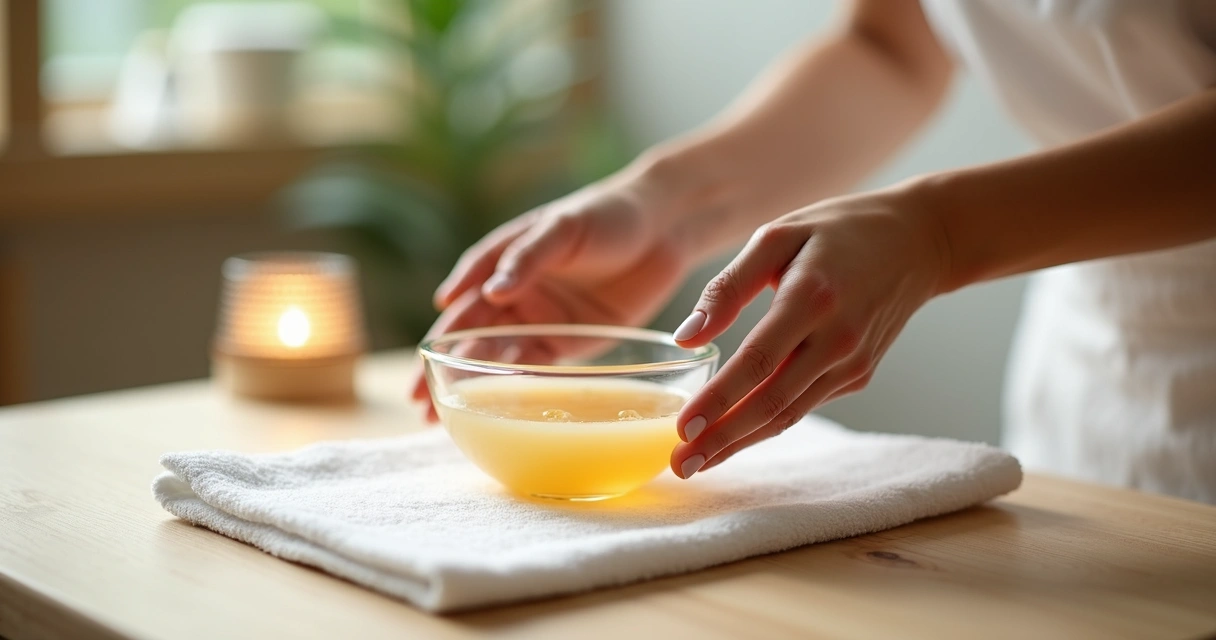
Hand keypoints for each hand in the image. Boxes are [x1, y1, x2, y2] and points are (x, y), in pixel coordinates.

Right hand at [411, 169, 692, 416]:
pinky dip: (515, 386)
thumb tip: (491, 293)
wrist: (664, 227)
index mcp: (505, 259)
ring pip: (498, 355)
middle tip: (418, 402)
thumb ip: (528, 258)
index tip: (427, 354)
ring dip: (474, 384)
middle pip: (471, 334)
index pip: (466, 296)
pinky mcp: (570, 341)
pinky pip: (537, 366)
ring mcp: (542, 318)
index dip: (445, 326)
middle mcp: (517, 292)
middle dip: (445, 367)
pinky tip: (496, 407)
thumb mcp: (564, 227)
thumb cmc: (608, 214)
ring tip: (443, 416)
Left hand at [668, 185, 949, 477]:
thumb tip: (685, 337)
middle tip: (681, 465)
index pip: (758, 362)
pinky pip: (805, 404)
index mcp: (813, 298)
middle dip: (724, 439)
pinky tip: (734, 434)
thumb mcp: (777, 236)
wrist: (918, 241)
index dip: (719, 400)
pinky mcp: (860, 375)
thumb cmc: (836, 230)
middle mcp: (838, 339)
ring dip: (742, 442)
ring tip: (697, 461)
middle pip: (773, 403)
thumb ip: (728, 287)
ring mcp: (853, 362)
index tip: (682, 428)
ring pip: (789, 414)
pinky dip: (767, 423)